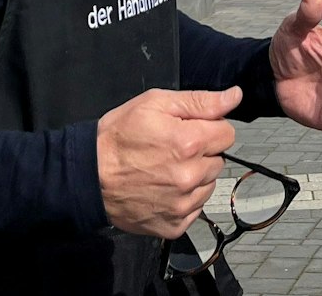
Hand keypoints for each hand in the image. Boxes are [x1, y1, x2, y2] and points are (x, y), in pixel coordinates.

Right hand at [96, 87, 240, 239]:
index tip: (189, 130)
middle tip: (171, 149)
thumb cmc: (117, 138)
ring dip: (194, 177)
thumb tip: (233, 96)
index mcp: (189, 143)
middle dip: (201, 152)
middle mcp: (190, 177)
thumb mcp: (155, 103)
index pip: (228, 134)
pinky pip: (195, 209)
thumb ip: (200, 101)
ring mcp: (183, 204)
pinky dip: (183, 200)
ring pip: (209, 185)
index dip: (209, 128)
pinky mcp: (174, 225)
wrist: (88, 177)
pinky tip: (162, 189)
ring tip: (164, 169)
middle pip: (219, 160)